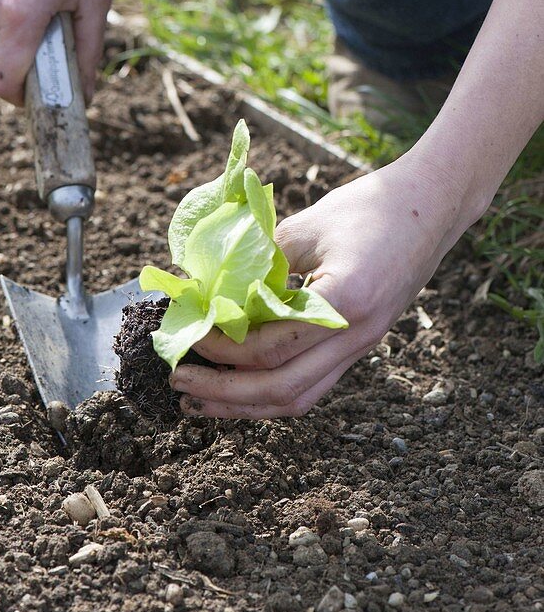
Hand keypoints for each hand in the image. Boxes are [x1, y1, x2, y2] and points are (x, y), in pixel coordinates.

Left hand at [170, 153, 472, 416]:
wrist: (432, 206)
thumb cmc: (371, 207)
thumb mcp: (309, 224)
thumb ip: (261, 258)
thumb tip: (205, 284)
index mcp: (346, 301)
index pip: (273, 346)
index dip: (223, 346)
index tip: (188, 333)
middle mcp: (357, 335)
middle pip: (284, 388)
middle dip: (224, 393)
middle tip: (179, 382)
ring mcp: (362, 346)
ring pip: (300, 398)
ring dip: (246, 405)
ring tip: (200, 402)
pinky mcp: (359, 344)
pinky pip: (313, 384)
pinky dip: (271, 392)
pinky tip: (240, 385)